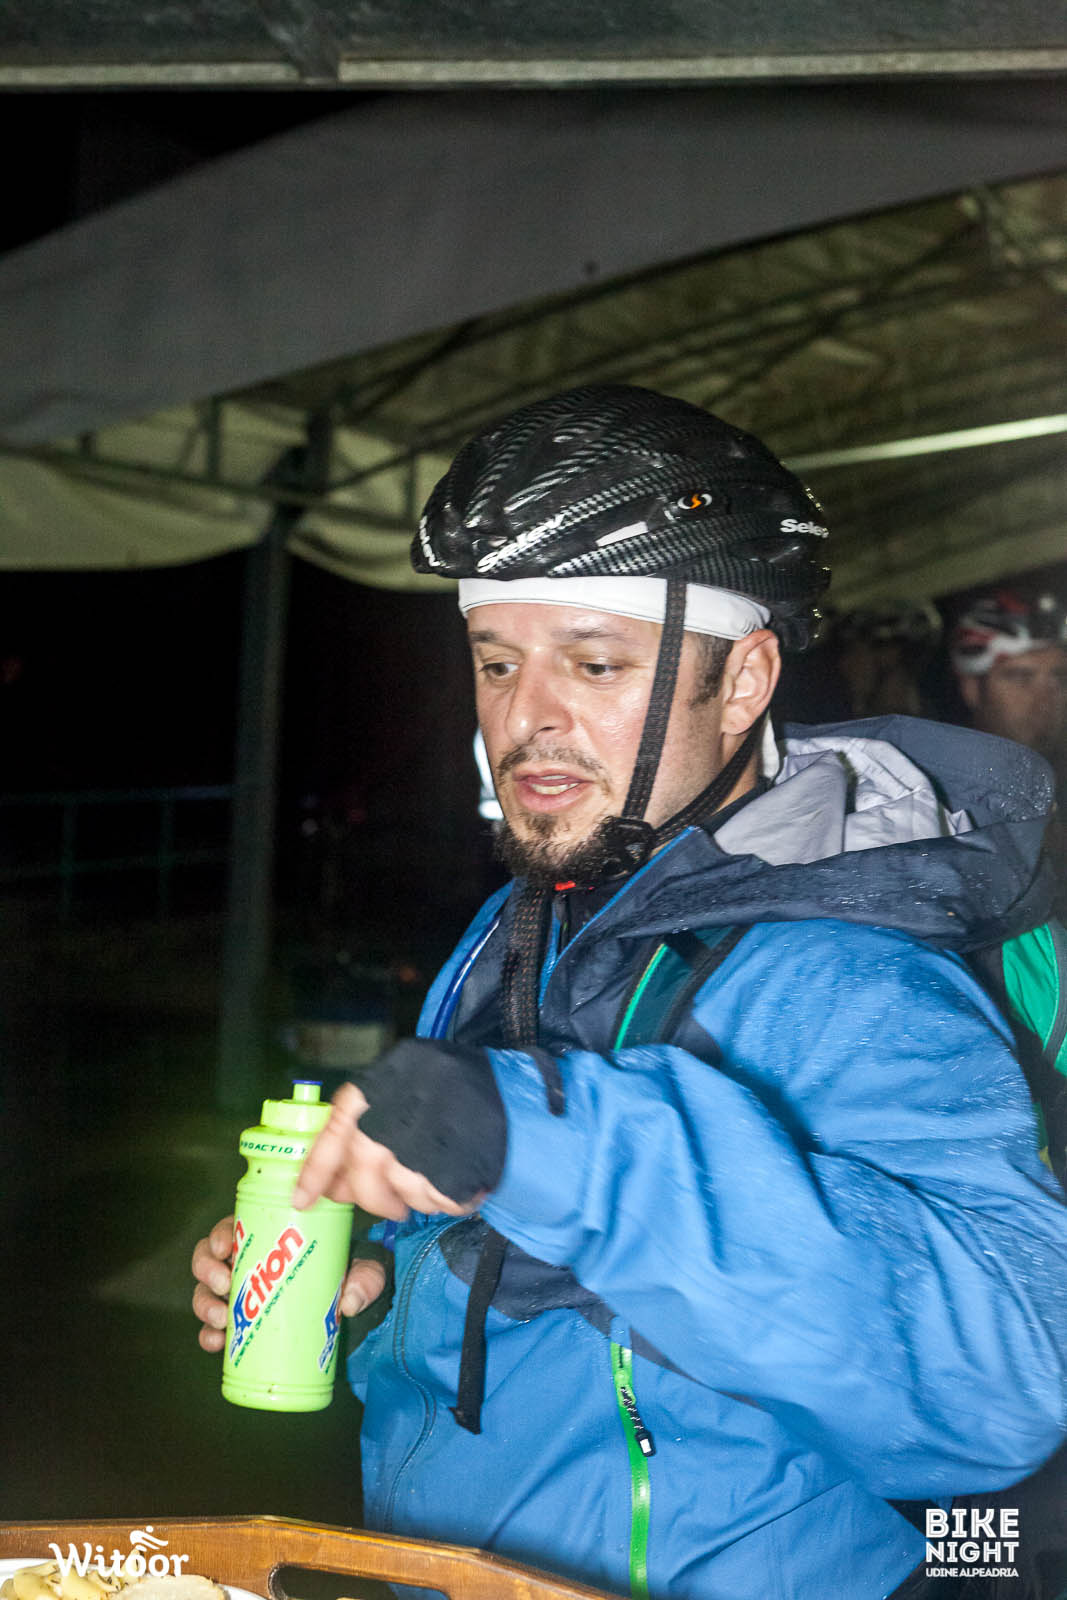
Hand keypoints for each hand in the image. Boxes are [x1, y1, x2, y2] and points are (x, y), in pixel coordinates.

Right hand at [190, 1211, 387, 1352]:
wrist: (350, 1312)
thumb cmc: (349, 1277)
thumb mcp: (363, 1270)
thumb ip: (365, 1279)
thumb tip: (348, 1303)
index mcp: (267, 1238)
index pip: (232, 1227)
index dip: (220, 1235)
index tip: (225, 1247)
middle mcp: (247, 1263)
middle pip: (209, 1258)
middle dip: (207, 1269)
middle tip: (224, 1284)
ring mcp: (240, 1295)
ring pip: (206, 1293)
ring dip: (204, 1304)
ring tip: (221, 1319)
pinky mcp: (241, 1325)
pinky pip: (213, 1329)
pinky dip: (208, 1336)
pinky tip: (215, 1342)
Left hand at [292, 1081, 483, 1219]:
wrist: (516, 1093)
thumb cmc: (453, 1089)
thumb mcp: (405, 1085)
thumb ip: (370, 1119)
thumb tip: (334, 1176)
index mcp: (382, 1085)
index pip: (335, 1130)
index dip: (316, 1168)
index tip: (304, 1199)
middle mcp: (397, 1113)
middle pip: (365, 1173)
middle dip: (374, 1198)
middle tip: (389, 1205)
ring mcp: (425, 1144)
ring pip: (402, 1193)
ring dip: (418, 1197)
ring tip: (438, 1177)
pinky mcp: (454, 1170)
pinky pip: (437, 1202)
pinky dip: (447, 1200)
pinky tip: (458, 1180)